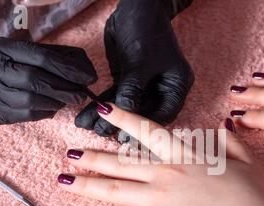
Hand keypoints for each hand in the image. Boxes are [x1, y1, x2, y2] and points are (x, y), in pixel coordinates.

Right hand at [0, 37, 96, 123]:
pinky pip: (30, 116)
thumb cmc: (6, 63)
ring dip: (58, 101)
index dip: (68, 69)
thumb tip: (86, 70)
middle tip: (83, 94)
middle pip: (36, 81)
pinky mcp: (0, 114)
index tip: (89, 77)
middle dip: (65, 89)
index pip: (41, 58)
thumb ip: (53, 56)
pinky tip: (54, 106)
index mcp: (4, 49)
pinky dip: (47, 111)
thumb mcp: (23, 50)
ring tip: (69, 99)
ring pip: (33, 101)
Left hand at [59, 103, 263, 205]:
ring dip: (85, 184)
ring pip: (113, 188)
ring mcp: (158, 198)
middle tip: (72, 153)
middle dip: (94, 157)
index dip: (123, 119)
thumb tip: (219, 128)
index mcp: (185, 156)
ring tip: (62, 179)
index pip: (148, 132)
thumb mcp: (247, 160)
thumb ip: (230, 141)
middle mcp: (165, 173)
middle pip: (121, 162)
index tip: (103, 110)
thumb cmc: (251, 194)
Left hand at [75, 0, 193, 136]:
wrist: (133, 6)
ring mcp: (145, 86)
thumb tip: (120, 116)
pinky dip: (101, 105)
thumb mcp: (140, 61)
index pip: (164, 114)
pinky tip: (86, 116)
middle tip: (103, 132)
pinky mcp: (128, 81)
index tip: (125, 135)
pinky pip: (115, 97)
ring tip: (88, 126)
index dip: (145, 126)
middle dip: (122, 125)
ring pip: (126, 108)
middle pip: (143, 114)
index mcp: (177, 86)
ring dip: (107, 118)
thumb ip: (131, 89)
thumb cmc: (145, 30)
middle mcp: (163, 89)